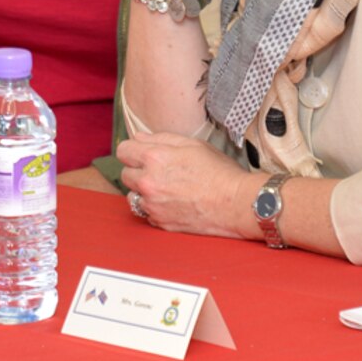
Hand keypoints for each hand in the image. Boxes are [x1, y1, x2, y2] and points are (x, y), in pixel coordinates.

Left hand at [116, 131, 256, 238]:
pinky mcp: (160, 223)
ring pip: (133, 196)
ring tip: (166, 190)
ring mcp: (153, 205)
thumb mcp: (193, 144)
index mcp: (154, 158)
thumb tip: (139, 137)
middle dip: (138, 171)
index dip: (133, 151)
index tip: (142, 154)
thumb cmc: (220, 171)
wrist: (238, 204)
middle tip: (159, 172)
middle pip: (125, 174)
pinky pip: (146, 214)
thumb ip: (161, 138)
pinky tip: (172, 204)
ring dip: (143, 192)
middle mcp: (148, 182)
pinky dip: (154, 209)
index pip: (123, 151)